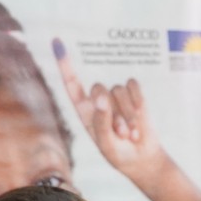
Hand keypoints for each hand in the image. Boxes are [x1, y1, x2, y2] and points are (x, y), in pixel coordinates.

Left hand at [53, 41, 167, 181]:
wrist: (142, 158)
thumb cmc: (118, 153)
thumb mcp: (106, 144)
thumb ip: (101, 121)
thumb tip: (101, 97)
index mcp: (84, 110)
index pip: (72, 84)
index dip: (64, 64)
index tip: (57, 42)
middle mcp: (99, 99)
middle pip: (98, 87)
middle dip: (110, 111)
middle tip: (120, 133)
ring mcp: (116, 96)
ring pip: (118, 90)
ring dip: (127, 115)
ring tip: (130, 133)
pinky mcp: (134, 94)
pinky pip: (132, 85)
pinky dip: (137, 102)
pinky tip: (140, 118)